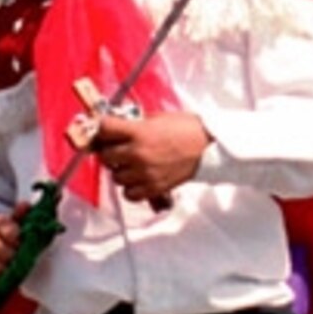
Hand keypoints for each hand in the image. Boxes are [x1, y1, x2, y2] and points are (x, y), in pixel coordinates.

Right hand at [0, 214, 23, 292]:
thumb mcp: (13, 226)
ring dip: (4, 272)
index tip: (20, 245)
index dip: (19, 242)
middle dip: (13, 259)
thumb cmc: (3, 239)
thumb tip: (25, 204)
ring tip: (9, 272)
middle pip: (3, 251)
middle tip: (17, 262)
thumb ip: (21, 216)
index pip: (11, 232)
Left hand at [87, 110, 210, 205]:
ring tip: (132, 165)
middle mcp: (138, 153)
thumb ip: (136, 125)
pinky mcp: (154, 188)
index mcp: (139, 132)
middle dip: (111, 151)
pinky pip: (129, 195)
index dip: (104, 128)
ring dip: (122, 171)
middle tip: (120, 149)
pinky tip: (138, 180)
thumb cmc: (186, 129)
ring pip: (116, 177)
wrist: (208, 147)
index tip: (108, 130)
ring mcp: (145, 173)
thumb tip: (119, 128)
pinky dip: (131, 188)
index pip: (104, 128)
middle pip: (106, 156)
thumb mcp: (158, 118)